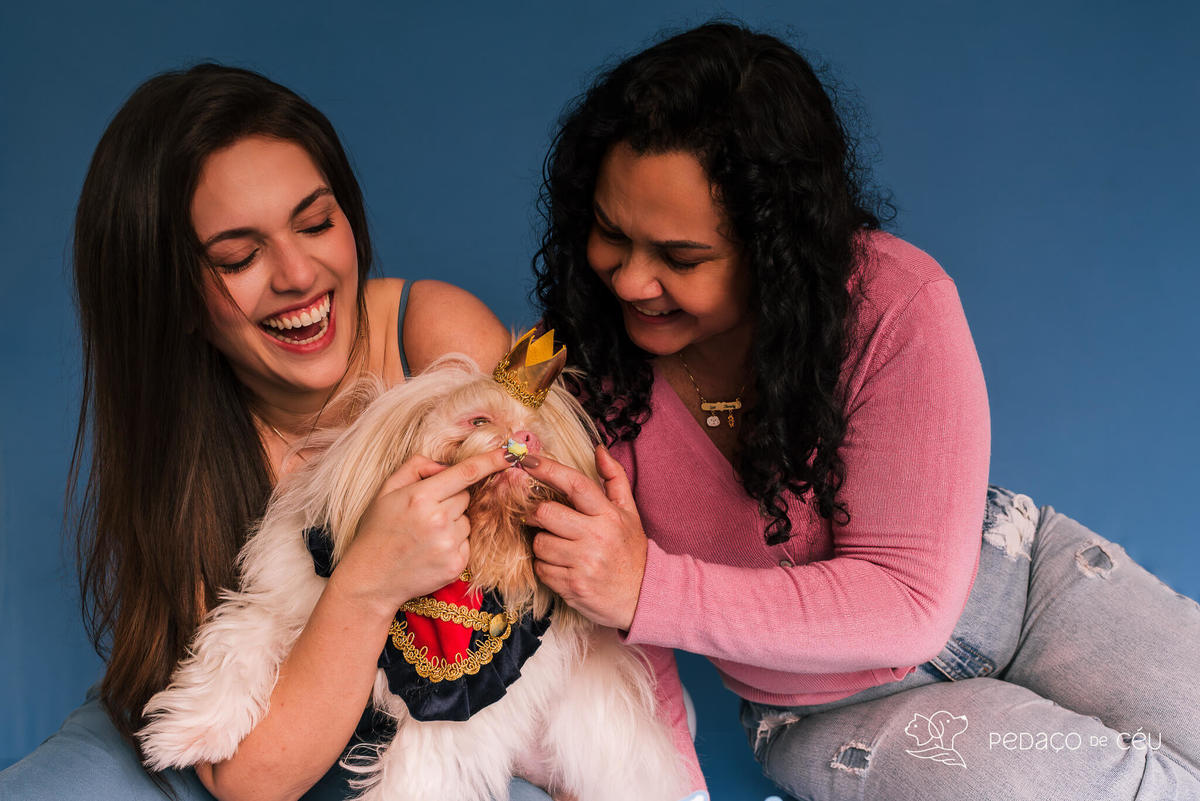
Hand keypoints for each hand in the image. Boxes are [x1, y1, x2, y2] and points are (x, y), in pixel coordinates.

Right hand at [332, 448, 511, 616]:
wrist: (371, 578)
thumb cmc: (378, 531)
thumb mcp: (387, 490)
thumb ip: (417, 467)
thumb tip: (446, 464)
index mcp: (421, 496)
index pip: (466, 473)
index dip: (491, 461)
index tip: (510, 453)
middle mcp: (439, 520)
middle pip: (466, 497)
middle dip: (451, 500)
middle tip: (425, 514)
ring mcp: (449, 544)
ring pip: (467, 520)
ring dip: (453, 523)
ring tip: (426, 535)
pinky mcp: (457, 564)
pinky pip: (467, 542)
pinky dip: (455, 543)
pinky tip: (432, 549)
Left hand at [524, 446, 647, 630]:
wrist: (643, 595)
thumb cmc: (631, 550)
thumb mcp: (629, 512)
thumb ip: (614, 478)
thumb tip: (599, 450)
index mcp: (608, 515)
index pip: (575, 484)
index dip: (548, 469)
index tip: (528, 459)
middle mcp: (596, 537)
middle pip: (545, 513)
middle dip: (536, 514)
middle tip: (541, 519)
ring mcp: (584, 563)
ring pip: (539, 543)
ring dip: (542, 544)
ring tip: (560, 548)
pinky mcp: (573, 586)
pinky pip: (541, 569)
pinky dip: (545, 567)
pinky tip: (562, 567)